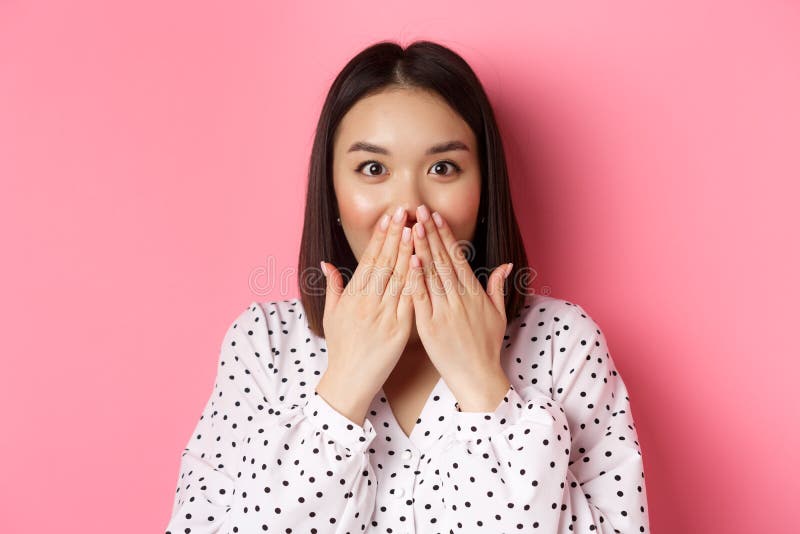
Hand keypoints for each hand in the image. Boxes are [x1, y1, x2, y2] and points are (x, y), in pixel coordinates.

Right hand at [317, 207, 414, 418]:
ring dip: (408, 251)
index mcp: (352, 296)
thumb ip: (333, 287)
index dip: (379, 237)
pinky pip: (409, 300)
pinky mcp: (398, 329)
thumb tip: (327, 264)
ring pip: (398, 277)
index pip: (368, 259)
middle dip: (395, 235)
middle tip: (405, 211)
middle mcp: (366, 302)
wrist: (349, 381)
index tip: (388, 217)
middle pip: (384, 262)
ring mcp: (383, 315)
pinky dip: (416, 280)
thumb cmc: (341, 348)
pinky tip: (423, 263)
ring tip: (416, 228)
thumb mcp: (331, 316)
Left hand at [408, 205, 512, 409]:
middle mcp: (460, 299)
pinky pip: (422, 299)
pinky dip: (416, 280)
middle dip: (430, 234)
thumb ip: (497, 287)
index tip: (435, 216)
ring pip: (431, 275)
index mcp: (474, 294)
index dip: (445, 235)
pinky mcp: (431, 327)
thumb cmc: (486, 346)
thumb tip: (505, 265)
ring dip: (421, 249)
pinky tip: (409, 261)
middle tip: (418, 210)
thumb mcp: (497, 315)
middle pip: (442, 260)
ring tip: (411, 227)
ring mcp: (445, 312)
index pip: (457, 257)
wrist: (477, 377)